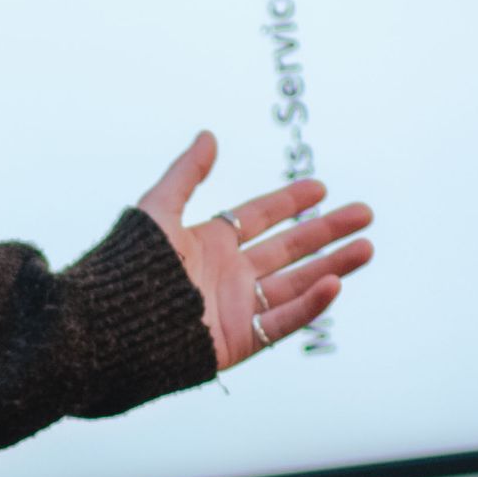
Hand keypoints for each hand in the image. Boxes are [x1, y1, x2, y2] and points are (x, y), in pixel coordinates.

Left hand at [136, 133, 373, 366]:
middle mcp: (226, 276)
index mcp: (207, 245)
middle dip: (326, 232)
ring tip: (367, 248)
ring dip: (332, 266)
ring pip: (295, 284)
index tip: (320, 187)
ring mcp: (235, 308)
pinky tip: (334, 283)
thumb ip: (185, 175)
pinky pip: (282, 322)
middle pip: (288, 249)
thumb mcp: (157, 211)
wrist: (110, 328)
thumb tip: (208, 135)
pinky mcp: (238, 341)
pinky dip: (309, 305)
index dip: (289, 203)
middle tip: (364, 214)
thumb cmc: (127, 269)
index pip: (258, 218)